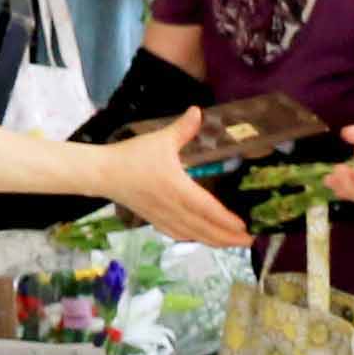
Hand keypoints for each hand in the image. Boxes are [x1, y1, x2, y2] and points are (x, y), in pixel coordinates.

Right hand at [95, 110, 256, 249]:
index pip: (208, 209)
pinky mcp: (154, 220)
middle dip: (228, 238)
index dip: (227, 221)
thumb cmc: (132, 156)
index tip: (245, 228)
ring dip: (214, 241)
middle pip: (205, 229)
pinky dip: (195, 239)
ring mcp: (163, 217)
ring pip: (194, 235)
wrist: (103, 174)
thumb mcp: (160, 139)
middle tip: (250, 240)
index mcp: (178, 189)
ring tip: (232, 243)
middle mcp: (173, 208)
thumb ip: (183, 128)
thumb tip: (198, 110)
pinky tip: (202, 238)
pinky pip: (179, 235)